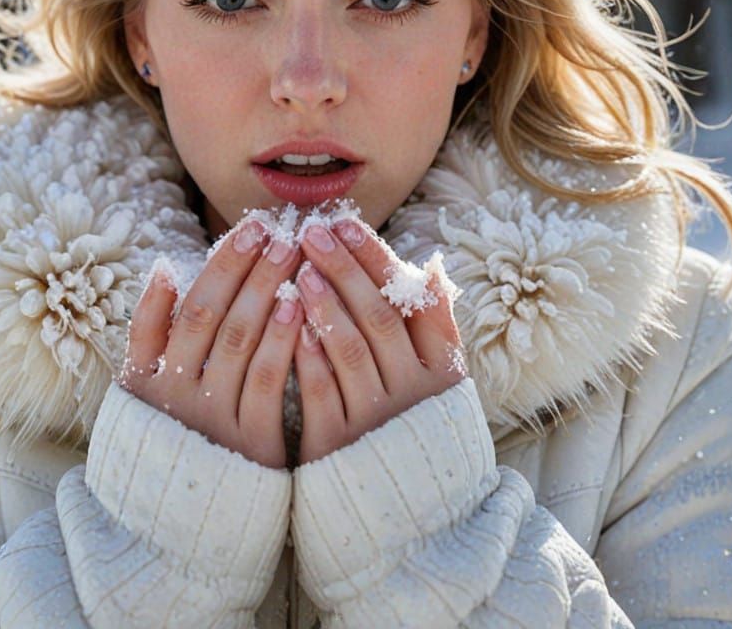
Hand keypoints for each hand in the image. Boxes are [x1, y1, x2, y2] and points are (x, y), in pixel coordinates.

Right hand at [121, 219, 305, 469]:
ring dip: (270, 298)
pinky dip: (283, 344)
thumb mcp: (141, 383)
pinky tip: (302, 310)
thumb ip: (148, 327)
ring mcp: (219, 422)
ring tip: (296, 259)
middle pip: (220, 321)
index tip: (252, 228)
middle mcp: (183, 398)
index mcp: (153, 377)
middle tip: (280, 232)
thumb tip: (165, 267)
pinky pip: (270, 386)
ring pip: (245, 348)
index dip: (223, 265)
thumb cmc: (169, 428)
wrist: (186, 512)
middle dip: (252, 272)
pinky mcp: (255, 447)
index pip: (192, 307)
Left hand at [293, 219, 467, 465]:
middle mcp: (413, 392)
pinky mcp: (339, 445)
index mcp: (441, 369)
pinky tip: (289, 322)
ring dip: (325, 304)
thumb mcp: (437, 377)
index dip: (379, 259)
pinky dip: (308, 355)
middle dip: (345, 269)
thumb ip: (433, 326)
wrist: (405, 507)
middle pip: (380, 317)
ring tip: (300, 268)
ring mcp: (377, 419)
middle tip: (313, 231)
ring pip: (351, 350)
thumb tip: (431, 265)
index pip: (413, 301)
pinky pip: (323, 393)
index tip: (347, 224)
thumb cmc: (413, 420)